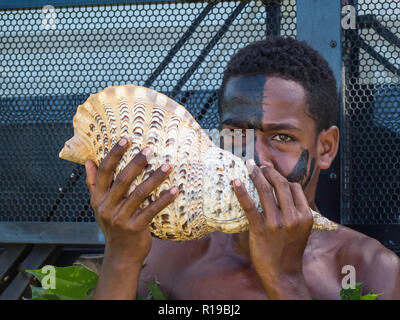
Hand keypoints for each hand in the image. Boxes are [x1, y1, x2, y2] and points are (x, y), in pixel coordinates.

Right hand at [85, 137, 177, 264]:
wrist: (120, 254)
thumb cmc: (112, 225)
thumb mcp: (99, 205)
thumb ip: (93, 183)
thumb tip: (87, 161)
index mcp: (97, 198)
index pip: (104, 171)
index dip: (114, 154)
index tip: (125, 139)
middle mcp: (106, 207)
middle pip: (122, 179)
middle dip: (137, 162)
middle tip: (150, 149)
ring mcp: (120, 218)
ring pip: (139, 193)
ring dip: (155, 178)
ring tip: (168, 166)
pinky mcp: (135, 228)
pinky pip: (151, 210)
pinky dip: (163, 199)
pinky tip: (174, 190)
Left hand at [232, 159, 312, 298]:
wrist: (282, 273)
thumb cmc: (290, 249)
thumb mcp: (301, 229)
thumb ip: (295, 210)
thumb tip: (282, 190)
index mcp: (305, 215)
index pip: (294, 188)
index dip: (282, 178)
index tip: (272, 172)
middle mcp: (292, 217)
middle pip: (281, 185)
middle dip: (269, 171)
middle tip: (260, 165)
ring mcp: (276, 223)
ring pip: (266, 191)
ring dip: (256, 175)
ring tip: (250, 167)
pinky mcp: (260, 229)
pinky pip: (250, 206)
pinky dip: (242, 192)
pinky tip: (235, 182)